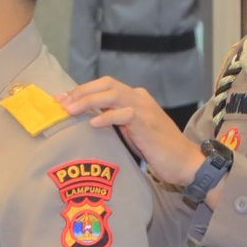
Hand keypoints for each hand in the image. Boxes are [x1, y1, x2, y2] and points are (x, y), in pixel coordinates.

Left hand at [58, 78, 202, 183]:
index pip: (105, 85)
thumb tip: (88, 119)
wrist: (185, 162)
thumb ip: (115, 121)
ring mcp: (145, 109)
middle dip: (81, 91)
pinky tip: (92, 123)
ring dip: (88, 100)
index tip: (62, 99)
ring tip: (70, 110)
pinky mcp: (147, 123)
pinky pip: (124, 114)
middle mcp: (140, 98)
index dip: (82, 90)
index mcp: (135, 97)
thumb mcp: (131, 131)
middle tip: (61, 103)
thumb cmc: (157, 149)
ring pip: (112, 94)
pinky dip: (106, 116)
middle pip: (106, 84)